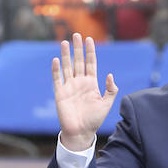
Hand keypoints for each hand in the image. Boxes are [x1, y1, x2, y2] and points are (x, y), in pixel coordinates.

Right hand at [51, 33, 117, 150]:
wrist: (81, 132)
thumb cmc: (94, 120)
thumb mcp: (107, 104)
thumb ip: (111, 89)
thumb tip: (110, 74)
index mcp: (91, 83)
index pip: (91, 63)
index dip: (90, 52)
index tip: (90, 39)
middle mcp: (80, 82)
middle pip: (78, 61)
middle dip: (78, 48)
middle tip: (76, 35)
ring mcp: (69, 87)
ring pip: (67, 67)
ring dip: (66, 55)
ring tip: (64, 42)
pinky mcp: (60, 93)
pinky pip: (57, 79)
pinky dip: (56, 69)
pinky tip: (56, 60)